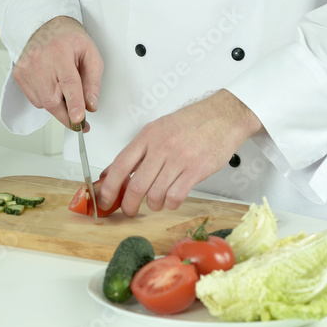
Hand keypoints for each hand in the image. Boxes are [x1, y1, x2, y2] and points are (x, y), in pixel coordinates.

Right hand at [13, 16, 103, 129]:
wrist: (46, 26)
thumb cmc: (70, 39)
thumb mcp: (90, 54)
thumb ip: (93, 82)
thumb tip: (90, 106)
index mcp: (60, 51)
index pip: (68, 82)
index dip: (74, 104)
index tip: (78, 120)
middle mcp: (39, 59)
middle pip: (52, 99)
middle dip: (67, 115)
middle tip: (79, 119)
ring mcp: (26, 68)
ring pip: (44, 103)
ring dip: (58, 104)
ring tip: (63, 85)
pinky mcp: (18, 74)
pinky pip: (35, 100)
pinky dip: (46, 98)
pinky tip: (51, 84)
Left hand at [97, 90, 263, 216]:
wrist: (223, 116)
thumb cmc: (191, 123)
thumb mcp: (159, 129)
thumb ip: (137, 152)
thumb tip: (112, 172)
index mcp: (148, 135)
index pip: (120, 164)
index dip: (108, 186)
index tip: (104, 199)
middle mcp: (161, 146)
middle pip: (136, 186)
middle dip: (129, 205)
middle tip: (129, 210)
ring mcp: (179, 159)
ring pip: (155, 194)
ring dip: (153, 204)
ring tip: (157, 200)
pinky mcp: (196, 170)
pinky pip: (175, 197)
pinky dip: (170, 203)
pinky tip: (172, 198)